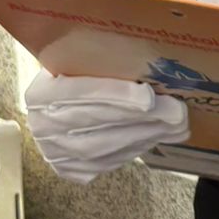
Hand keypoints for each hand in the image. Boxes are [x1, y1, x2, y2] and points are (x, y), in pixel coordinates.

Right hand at [24, 72, 189, 183]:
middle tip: (178, 113)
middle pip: (96, 124)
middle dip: (142, 119)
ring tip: (177, 126)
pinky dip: (136, 149)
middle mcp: (43, 125)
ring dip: (146, 136)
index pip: (77, 93)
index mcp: (40, 92)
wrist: (54, 107)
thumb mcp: (79, 59)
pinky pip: (106, 163)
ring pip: (104, 148)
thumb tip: (147, 50)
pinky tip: (159, 136)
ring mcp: (54, 152)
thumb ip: (102, 57)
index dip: (114, 95)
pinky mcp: (69, 169)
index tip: (149, 96)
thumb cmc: (75, 75)